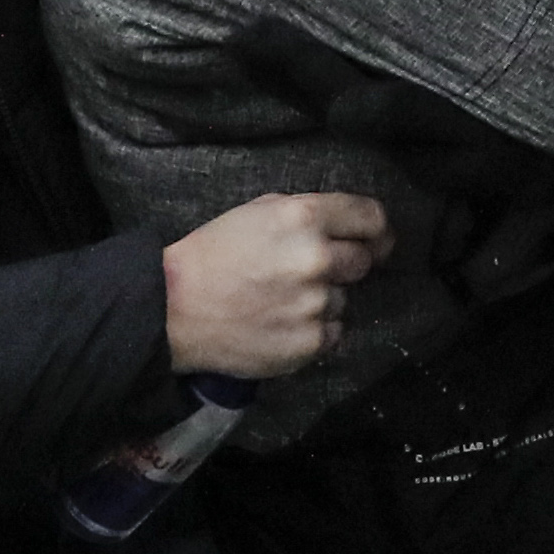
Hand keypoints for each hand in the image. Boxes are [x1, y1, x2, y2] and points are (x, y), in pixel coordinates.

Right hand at [161, 191, 393, 376]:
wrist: (176, 307)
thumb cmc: (215, 253)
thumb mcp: (260, 211)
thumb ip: (309, 214)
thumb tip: (351, 228)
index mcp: (306, 217)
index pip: (372, 218)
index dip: (377, 229)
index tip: (377, 239)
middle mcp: (317, 259)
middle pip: (363, 261)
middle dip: (344, 264)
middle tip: (311, 271)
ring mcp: (316, 304)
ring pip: (344, 299)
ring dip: (323, 299)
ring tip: (281, 300)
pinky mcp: (310, 342)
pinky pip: (332, 333)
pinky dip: (314, 330)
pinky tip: (281, 322)